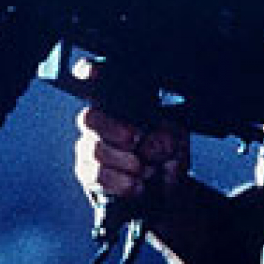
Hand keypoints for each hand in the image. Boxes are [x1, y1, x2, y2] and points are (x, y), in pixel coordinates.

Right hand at [73, 58, 189, 204]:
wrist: (167, 192)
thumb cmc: (167, 155)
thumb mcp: (177, 140)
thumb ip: (166, 137)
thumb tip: (146, 145)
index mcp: (121, 103)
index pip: (96, 79)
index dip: (89, 71)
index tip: (93, 73)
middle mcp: (100, 121)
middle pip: (89, 117)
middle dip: (114, 131)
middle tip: (136, 141)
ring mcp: (90, 146)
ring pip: (93, 149)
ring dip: (124, 163)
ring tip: (145, 171)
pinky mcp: (86, 172)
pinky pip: (94, 175)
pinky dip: (119, 182)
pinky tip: (135, 185)